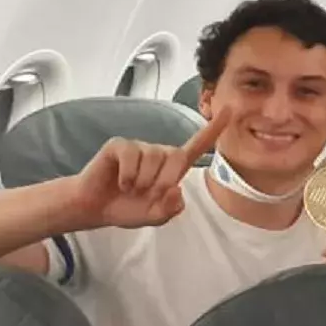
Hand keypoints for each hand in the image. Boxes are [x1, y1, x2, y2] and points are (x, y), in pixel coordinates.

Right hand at [71, 108, 233, 227]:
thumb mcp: (155, 216)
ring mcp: (139, 147)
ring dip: (142, 181)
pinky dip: (128, 176)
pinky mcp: (120, 145)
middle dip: (164, 181)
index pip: (198, 145)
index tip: (231, 109)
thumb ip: (171, 209)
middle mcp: (160, 153)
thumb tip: (176, 189)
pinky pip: (132, 156)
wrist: (94, 209)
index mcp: (173, 167)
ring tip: (131, 188)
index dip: (214, 129)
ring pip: (154, 158)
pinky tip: (121, 182)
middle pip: (177, 157)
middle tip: (148, 194)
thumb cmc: (127, 208)